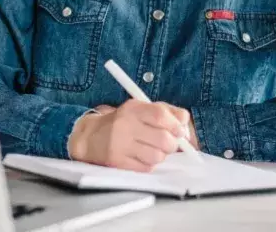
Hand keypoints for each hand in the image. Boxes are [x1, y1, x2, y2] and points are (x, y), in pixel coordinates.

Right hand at [68, 101, 192, 171]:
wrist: (90, 136)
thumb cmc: (122, 122)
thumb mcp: (140, 109)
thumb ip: (165, 111)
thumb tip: (185, 123)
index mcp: (133, 108)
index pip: (160, 115)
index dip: (176, 125)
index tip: (180, 131)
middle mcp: (125, 125)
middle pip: (163, 139)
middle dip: (172, 144)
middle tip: (169, 144)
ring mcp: (120, 144)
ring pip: (157, 156)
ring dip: (160, 155)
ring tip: (152, 150)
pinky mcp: (118, 161)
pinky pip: (146, 167)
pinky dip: (149, 164)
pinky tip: (141, 156)